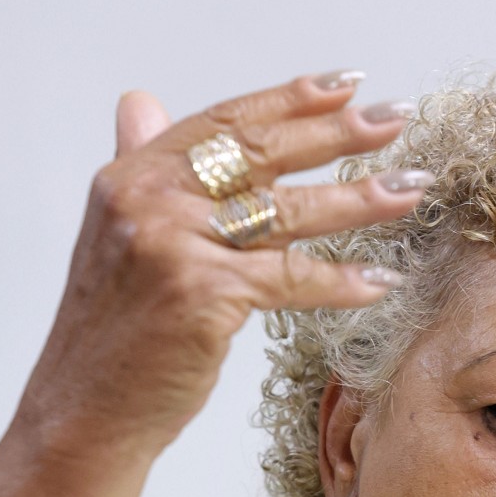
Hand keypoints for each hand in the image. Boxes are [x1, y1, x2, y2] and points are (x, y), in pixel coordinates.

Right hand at [15, 72, 427, 477]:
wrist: (85, 411)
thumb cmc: (113, 334)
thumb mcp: (117, 236)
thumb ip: (140, 167)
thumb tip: (142, 102)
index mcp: (130, 177)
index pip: (224, 123)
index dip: (290, 100)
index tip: (347, 85)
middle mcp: (148, 200)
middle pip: (262, 154)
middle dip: (339, 134)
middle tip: (397, 119)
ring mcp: (173, 246)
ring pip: (286, 214)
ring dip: (359, 200)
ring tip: (411, 189)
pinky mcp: (202, 295)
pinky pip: (289, 280)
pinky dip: (339, 281)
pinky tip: (380, 279)